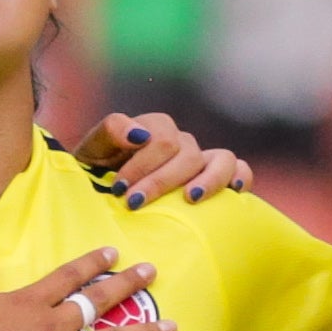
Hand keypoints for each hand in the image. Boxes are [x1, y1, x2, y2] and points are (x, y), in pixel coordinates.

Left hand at [73, 111, 247, 211]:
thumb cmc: (96, 174)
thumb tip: (139, 134)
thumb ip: (110, 133)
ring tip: (190, 198)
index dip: (140, 164)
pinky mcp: (215, 176)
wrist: (102, 198)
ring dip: (207, 180)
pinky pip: (239, 169)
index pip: (160, 138)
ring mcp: (200, 158)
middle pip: (186, 154)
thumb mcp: (90, 152)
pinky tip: (235, 191)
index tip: (119, 188)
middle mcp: (180, 141)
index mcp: (152, 128)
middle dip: (159, 180)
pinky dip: (241, 176)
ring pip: (221, 159)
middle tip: (134, 203)